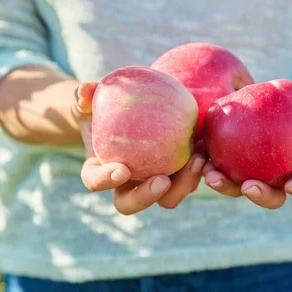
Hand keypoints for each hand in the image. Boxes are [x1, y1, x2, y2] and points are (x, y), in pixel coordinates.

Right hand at [72, 82, 205, 214]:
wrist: (125, 115)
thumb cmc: (101, 107)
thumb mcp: (89, 101)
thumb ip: (84, 97)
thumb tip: (85, 88)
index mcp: (100, 171)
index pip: (95, 182)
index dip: (105, 180)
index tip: (121, 170)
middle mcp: (125, 185)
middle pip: (132, 203)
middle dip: (147, 196)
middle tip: (162, 180)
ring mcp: (151, 183)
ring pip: (167, 197)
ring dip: (183, 184)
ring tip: (197, 161)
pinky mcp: (175, 175)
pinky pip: (188, 179)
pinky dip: (200, 169)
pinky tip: (208, 149)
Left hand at [203, 114, 291, 209]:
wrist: (267, 108)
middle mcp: (270, 182)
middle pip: (267, 196)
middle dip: (259, 196)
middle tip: (249, 187)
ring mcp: (243, 177)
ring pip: (234, 188)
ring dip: (223, 185)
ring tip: (212, 175)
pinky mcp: (221, 165)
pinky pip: (213, 167)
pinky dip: (204, 165)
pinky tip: (197, 155)